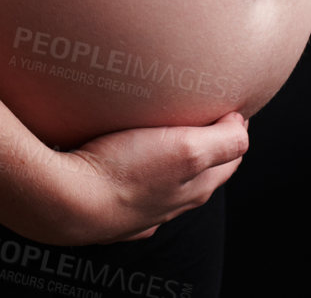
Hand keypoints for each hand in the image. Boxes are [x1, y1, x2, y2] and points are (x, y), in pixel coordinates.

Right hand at [26, 113, 247, 244]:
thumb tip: (241, 124)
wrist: (70, 202)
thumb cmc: (125, 171)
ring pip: (169, 182)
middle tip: (201, 109)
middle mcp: (173, 201)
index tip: (227, 102)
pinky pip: (136, 189)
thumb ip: (223, 140)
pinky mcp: (113, 208)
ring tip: (163, 129)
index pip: (231, 156)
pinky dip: (142, 174)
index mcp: (196, 186)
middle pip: (203, 170)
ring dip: (173, 158)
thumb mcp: (187, 149)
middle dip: (209, 142)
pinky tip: (130, 160)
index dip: (234, 128)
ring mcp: (143, 209)